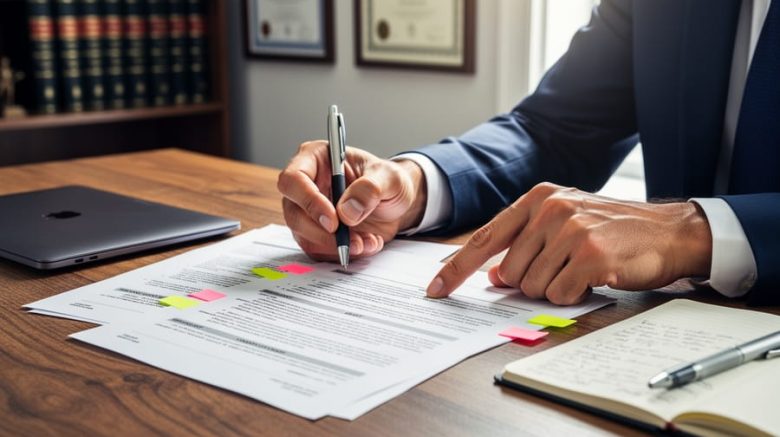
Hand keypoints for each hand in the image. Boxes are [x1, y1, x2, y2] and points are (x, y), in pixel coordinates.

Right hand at [278, 140, 426, 260]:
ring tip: (367, 242)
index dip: (309, 201)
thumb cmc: (388, 181)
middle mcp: (306, 185)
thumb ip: (370, 189)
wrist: (395, 203)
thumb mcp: (390, 178)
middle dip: (323, 233)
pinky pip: (318, 250)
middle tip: (352, 241)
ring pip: (304, 236)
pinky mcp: (315, 233)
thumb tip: (346, 211)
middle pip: (294, 213)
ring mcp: (308, 211)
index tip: (334, 221)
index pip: (294, 179)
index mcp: (316, 158)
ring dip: (336, 246)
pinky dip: (341, 253)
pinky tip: (365, 244)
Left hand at [426, 182, 712, 304]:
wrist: (668, 231)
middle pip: (510, 272)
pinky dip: (574, 295)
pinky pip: (560, 295)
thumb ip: (524, 243)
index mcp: (538, 198)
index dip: (457, 268)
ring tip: (582, 268)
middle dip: (531, 281)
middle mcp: (550, 209)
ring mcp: (570, 231)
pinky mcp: (591, 255)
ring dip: (555, 288)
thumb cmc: (612, 229)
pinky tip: (594, 277)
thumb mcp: (564, 222)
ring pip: (533, 286)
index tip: (436, 288)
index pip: (485, 238)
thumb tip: (494, 275)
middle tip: (564, 268)